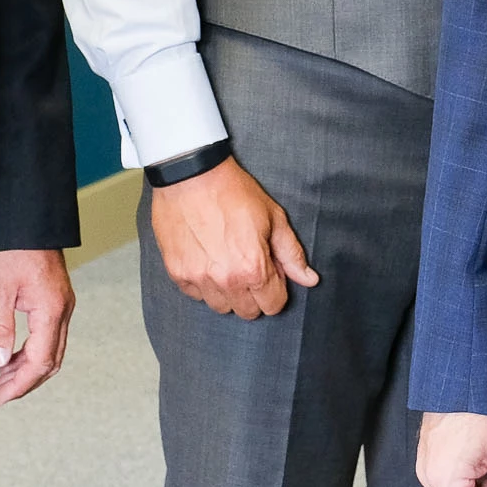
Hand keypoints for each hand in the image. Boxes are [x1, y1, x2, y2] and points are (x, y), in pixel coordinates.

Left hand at [0, 247, 74, 404]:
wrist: (29, 221)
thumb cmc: (13, 249)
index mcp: (51, 311)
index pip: (39, 362)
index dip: (19, 385)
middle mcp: (63, 311)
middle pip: (50, 362)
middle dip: (24, 383)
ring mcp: (63, 306)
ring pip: (52, 352)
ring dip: (28, 370)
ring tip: (2, 380)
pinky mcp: (57, 301)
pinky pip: (50, 337)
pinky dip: (32, 353)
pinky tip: (12, 356)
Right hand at [149, 157, 316, 317]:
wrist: (192, 174)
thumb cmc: (233, 192)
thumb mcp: (273, 218)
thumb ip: (291, 254)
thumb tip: (309, 280)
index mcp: (253, 268)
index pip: (273, 305)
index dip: (276, 288)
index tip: (270, 272)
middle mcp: (225, 280)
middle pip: (248, 312)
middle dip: (254, 293)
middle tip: (250, 265)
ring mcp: (198, 278)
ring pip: (221, 307)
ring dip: (228, 292)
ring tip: (228, 262)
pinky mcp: (177, 272)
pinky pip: (196, 295)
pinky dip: (204, 284)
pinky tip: (208, 260)